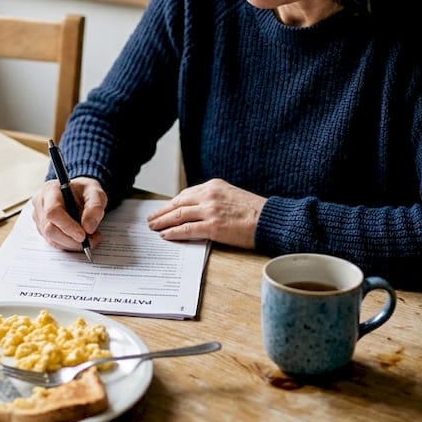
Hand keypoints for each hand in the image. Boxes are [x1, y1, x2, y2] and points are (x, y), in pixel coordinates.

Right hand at [31, 176, 106, 251]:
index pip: (52, 211)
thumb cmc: (85, 191)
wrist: (78, 194)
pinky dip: (70, 245)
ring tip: (91, 238)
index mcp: (50, 190)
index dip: (67, 226)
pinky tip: (81, 240)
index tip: (83, 236)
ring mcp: (39, 218)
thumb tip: (88, 227)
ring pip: (52, 239)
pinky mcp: (43, 230)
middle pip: (50, 229)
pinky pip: (55, 243)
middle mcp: (40, 204)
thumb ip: (95, 207)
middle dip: (72, 239)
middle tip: (92, 240)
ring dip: (73, 244)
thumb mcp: (96, 192)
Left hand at [147, 178, 263, 248]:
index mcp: (213, 185)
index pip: (185, 194)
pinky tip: (165, 235)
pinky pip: (186, 229)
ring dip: (162, 222)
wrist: (270, 219)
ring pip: (178, 215)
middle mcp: (209, 195)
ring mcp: (210, 210)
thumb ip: (214, 199)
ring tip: (153, 227)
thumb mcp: (231, 195)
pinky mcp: (213, 226)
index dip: (172, 204)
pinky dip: (173, 232)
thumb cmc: (254, 211)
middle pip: (178, 203)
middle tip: (151, 219)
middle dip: (162, 212)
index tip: (164, 209)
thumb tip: (197, 210)